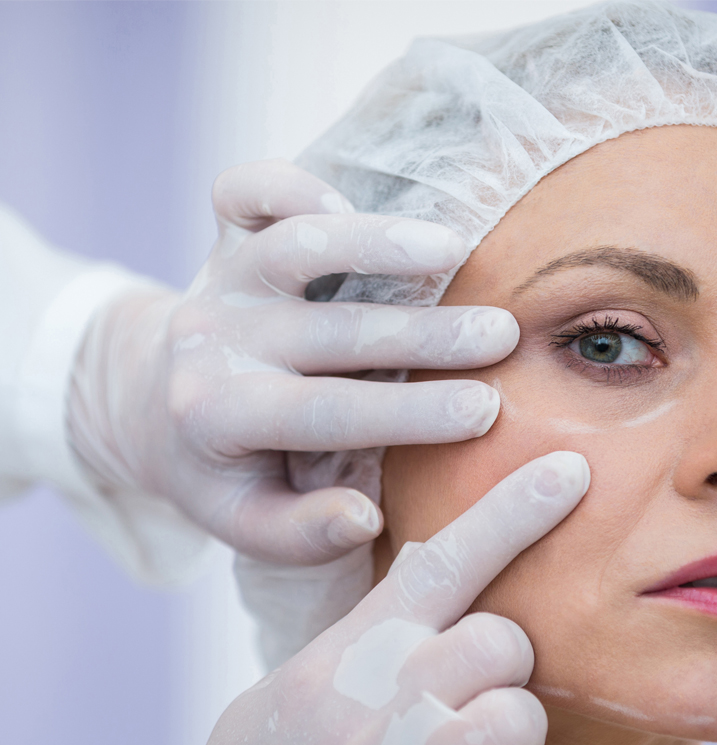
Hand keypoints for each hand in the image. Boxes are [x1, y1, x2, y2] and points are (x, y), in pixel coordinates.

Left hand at [67, 160, 516, 563]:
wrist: (158, 407)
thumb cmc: (225, 473)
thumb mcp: (250, 524)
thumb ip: (304, 533)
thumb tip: (365, 516)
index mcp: (223, 418)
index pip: (328, 414)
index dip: (408, 413)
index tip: (483, 413)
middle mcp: (219, 342)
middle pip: (332, 332)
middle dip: (425, 334)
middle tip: (502, 336)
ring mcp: (221, 281)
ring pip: (296, 247)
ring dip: (379, 244)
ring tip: (456, 249)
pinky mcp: (224, 239)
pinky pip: (245, 191)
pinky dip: (291, 184)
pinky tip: (351, 201)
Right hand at [117, 452, 589, 744]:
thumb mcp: (277, 703)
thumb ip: (353, 645)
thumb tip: (415, 587)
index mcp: (345, 657)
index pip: (440, 561)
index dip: (511, 510)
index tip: (568, 471)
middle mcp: (385, 699)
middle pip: (502, 637)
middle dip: (498, 666)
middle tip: (461, 703)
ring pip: (524, 713)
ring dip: (506, 740)